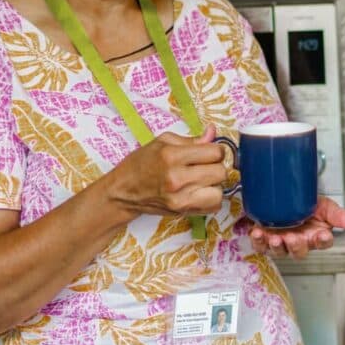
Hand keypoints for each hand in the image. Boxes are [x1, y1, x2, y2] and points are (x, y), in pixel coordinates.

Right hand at [107, 125, 228, 217]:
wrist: (123, 192)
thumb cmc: (141, 164)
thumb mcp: (162, 142)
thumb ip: (192, 139)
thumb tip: (213, 133)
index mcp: (172, 156)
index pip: (215, 152)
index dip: (216, 150)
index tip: (210, 152)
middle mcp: (177, 178)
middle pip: (220, 172)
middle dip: (216, 166)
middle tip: (205, 166)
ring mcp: (180, 198)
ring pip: (220, 191)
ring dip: (215, 185)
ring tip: (203, 180)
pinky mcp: (182, 211)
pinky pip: (213, 206)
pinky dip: (211, 199)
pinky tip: (200, 191)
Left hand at [248, 196, 344, 258]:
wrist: (286, 197)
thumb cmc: (307, 204)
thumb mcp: (324, 206)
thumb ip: (337, 215)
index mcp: (316, 236)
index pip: (323, 242)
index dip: (323, 240)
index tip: (324, 234)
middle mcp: (299, 242)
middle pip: (299, 251)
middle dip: (296, 245)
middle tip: (294, 237)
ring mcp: (282, 242)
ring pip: (279, 251)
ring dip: (277, 246)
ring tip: (275, 238)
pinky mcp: (265, 240)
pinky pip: (261, 245)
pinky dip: (258, 240)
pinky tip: (258, 232)